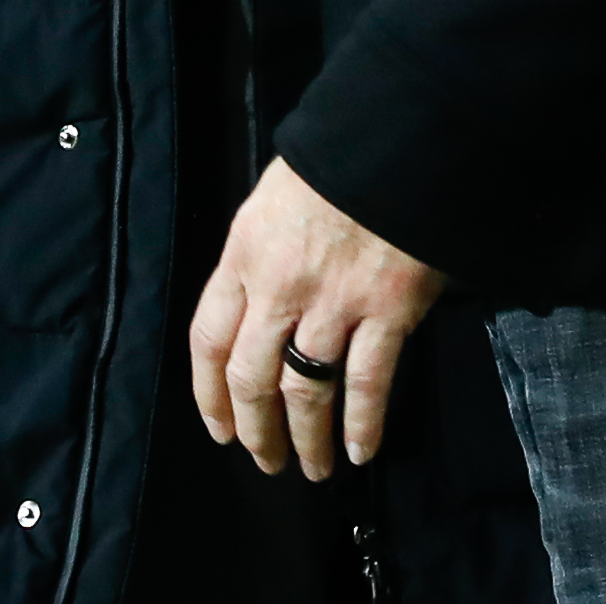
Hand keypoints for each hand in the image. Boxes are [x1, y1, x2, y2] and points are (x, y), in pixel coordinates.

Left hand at [188, 159, 442, 479]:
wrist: (396, 136)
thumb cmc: (334, 161)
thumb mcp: (272, 201)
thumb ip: (259, 255)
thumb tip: (257, 307)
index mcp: (243, 255)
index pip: (209, 338)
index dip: (210, 393)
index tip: (219, 427)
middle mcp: (279, 287)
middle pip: (252, 377)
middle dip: (255, 429)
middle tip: (266, 461)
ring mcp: (333, 303)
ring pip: (305, 391)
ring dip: (306, 438)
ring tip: (312, 469)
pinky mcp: (385, 310)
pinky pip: (366, 382)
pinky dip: (361, 424)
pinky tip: (360, 451)